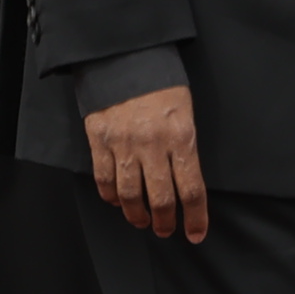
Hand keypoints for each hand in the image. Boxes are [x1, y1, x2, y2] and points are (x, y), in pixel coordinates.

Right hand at [85, 84, 207, 241]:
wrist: (126, 59)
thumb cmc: (163, 87)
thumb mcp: (187, 115)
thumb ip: (185, 149)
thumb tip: (185, 184)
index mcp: (182, 138)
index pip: (192, 189)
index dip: (195, 217)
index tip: (196, 233)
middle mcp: (152, 145)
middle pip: (160, 198)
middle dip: (164, 221)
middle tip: (166, 231)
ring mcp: (123, 144)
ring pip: (129, 193)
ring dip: (136, 214)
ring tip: (142, 222)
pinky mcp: (98, 140)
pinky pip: (104, 177)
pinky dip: (110, 195)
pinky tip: (117, 202)